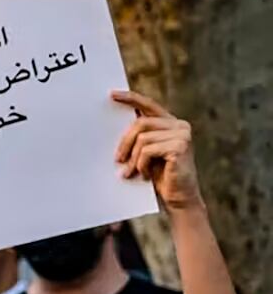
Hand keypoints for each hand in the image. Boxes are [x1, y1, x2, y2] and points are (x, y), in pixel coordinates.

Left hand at [113, 90, 201, 209]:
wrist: (178, 199)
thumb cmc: (159, 177)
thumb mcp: (144, 154)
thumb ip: (137, 138)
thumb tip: (111, 126)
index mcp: (170, 123)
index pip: (148, 105)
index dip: (130, 98)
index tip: (111, 94)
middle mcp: (179, 125)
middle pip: (140, 123)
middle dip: (124, 143)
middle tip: (117, 160)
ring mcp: (182, 134)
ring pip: (142, 138)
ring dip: (132, 158)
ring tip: (131, 172)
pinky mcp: (181, 146)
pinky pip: (148, 150)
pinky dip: (141, 164)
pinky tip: (144, 175)